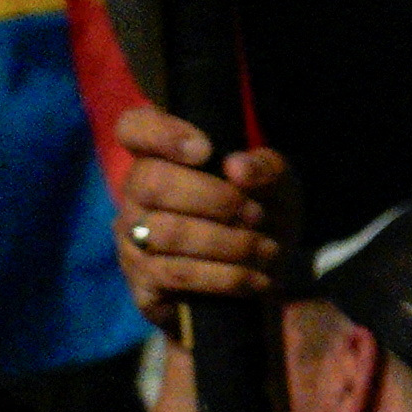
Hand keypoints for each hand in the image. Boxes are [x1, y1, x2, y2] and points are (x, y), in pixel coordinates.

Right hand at [110, 105, 298, 329]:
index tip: (206, 150)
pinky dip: (226, 276)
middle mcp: (136, 196)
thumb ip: (265, 168)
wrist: (261, 279)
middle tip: (257, 215)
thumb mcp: (278, 187)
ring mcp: (132, 240)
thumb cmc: (261, 217)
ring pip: (166, 232)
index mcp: (163, 158)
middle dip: (216, 198)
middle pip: (151, 182)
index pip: (134, 128)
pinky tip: (257, 279)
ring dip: (228, 242)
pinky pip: (176, 274)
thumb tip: (237, 167)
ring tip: (266, 250)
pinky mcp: (142, 283)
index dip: (161, 133)